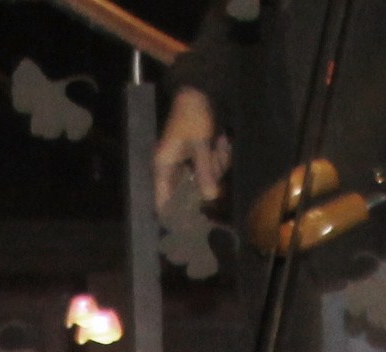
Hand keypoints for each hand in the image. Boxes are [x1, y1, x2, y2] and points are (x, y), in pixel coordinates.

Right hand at [153, 86, 230, 216]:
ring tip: (219, 142)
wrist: (200, 92)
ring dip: (217, 165)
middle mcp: (173, 168)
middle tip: (215, 155)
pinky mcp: (199, 158)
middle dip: (207, 178)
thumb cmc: (193, 116)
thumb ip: (204, 171)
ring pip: (205, 180)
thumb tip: (210, 198)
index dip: (175, 216)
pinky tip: (222, 141)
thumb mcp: (200, 144)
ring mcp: (187, 163)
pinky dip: (220, 158)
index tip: (191, 226)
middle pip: (190, 192)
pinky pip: (212, 169)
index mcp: (164, 166)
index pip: (164, 202)